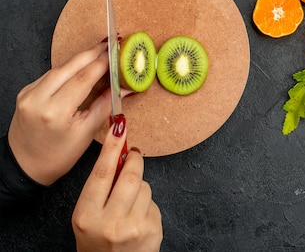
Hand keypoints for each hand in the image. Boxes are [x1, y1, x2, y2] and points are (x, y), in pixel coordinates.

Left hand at [8, 42, 111, 185]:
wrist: (26, 164)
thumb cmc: (58, 155)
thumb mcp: (88, 132)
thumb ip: (107, 104)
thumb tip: (126, 86)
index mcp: (55, 111)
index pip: (84, 78)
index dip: (103, 62)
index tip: (118, 52)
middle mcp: (37, 98)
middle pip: (70, 66)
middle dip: (93, 53)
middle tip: (111, 43)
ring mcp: (28, 93)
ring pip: (60, 68)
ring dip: (81, 59)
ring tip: (101, 52)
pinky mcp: (25, 92)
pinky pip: (50, 75)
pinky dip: (68, 69)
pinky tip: (82, 66)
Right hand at [72, 118, 162, 251]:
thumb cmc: (97, 243)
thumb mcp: (86, 218)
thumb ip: (99, 189)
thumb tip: (117, 154)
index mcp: (86, 217)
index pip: (101, 174)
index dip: (111, 148)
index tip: (119, 128)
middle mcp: (110, 223)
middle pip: (129, 176)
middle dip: (133, 161)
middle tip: (133, 155)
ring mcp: (134, 228)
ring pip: (144, 187)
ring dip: (139, 187)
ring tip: (129, 203)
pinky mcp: (152, 231)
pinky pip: (153, 203)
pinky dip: (147, 205)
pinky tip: (138, 218)